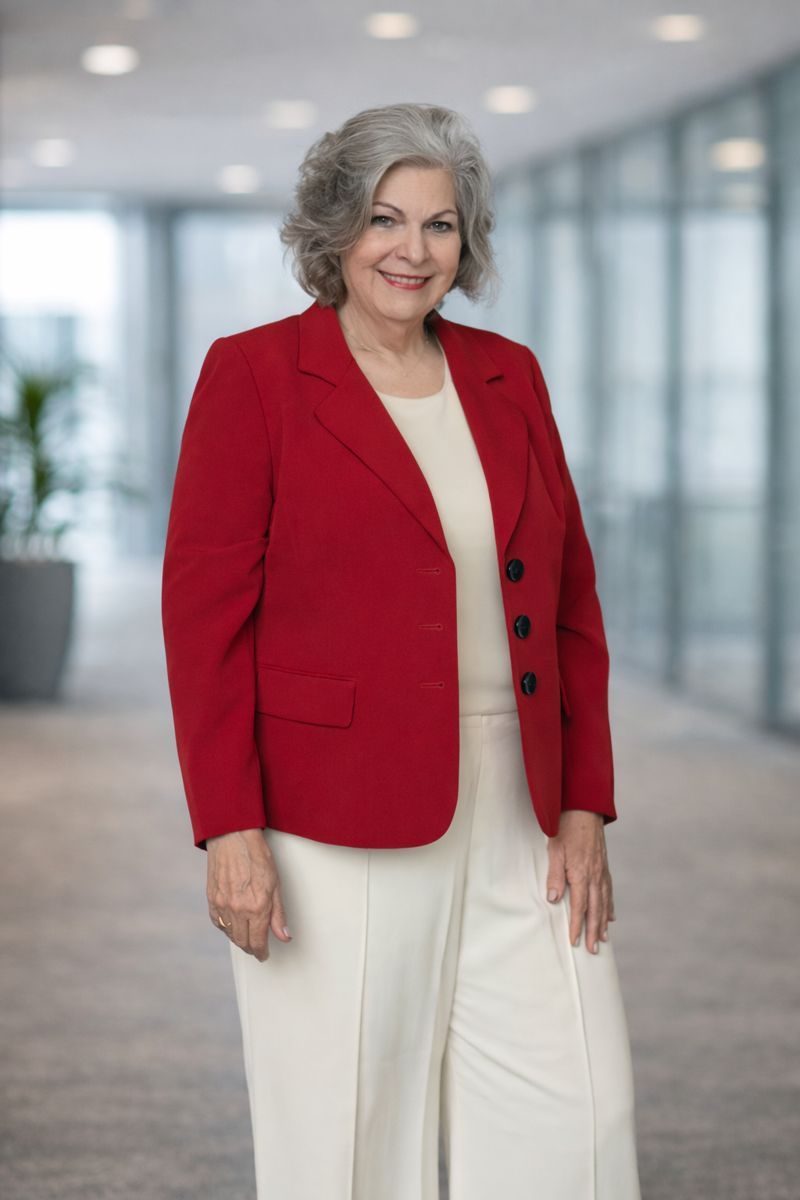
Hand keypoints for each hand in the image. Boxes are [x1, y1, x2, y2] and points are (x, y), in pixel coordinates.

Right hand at [206, 828, 291, 961]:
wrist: (233, 837)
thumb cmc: (257, 856)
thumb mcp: (275, 885)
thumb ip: (278, 914)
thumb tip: (283, 936)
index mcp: (256, 907)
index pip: (257, 941)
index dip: (261, 951)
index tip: (264, 954)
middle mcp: (237, 909)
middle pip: (242, 941)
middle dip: (251, 947)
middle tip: (257, 948)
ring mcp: (222, 905)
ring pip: (229, 934)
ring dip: (239, 939)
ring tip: (247, 937)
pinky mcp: (211, 899)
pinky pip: (218, 922)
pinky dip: (226, 928)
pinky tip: (232, 925)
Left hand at [545, 811, 615, 954]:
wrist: (584, 808)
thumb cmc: (565, 828)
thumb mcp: (554, 850)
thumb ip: (554, 875)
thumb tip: (552, 899)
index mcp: (581, 874)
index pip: (578, 906)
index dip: (576, 925)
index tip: (574, 941)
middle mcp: (595, 875)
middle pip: (594, 909)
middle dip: (592, 931)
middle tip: (593, 950)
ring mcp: (601, 871)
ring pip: (604, 902)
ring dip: (602, 922)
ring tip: (603, 938)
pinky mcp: (604, 866)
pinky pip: (608, 890)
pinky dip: (609, 905)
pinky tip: (610, 916)